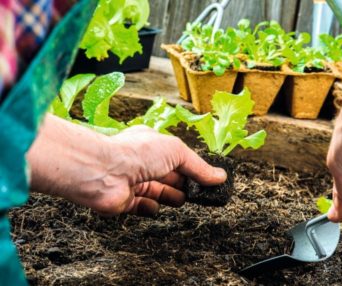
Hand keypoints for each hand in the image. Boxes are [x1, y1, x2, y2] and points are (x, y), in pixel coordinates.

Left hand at [27, 115, 226, 216]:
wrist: (103, 173)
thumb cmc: (137, 154)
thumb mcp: (177, 152)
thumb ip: (199, 167)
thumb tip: (220, 176)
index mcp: (153, 144)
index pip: (178, 158)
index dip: (193, 168)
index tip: (209, 180)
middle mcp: (143, 162)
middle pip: (170, 177)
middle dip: (185, 184)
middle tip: (200, 194)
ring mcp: (134, 182)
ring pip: (160, 192)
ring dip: (171, 197)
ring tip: (180, 199)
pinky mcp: (126, 201)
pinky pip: (144, 207)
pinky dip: (151, 208)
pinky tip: (153, 206)